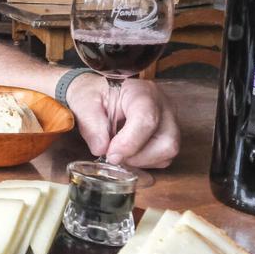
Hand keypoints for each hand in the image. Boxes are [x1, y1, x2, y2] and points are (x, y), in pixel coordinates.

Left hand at [64, 74, 179, 167]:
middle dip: (136, 156)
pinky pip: (164, 157)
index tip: (110, 154)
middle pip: (166, 141)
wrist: (104, 92)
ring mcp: (170, 122)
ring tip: (118, 150)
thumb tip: (101, 149)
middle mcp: (163, 106)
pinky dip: (144, 161)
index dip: (129, 142)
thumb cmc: (96, 94)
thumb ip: (91, 125)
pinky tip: (128, 151)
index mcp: (142, 92)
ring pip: (168, 152)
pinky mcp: (169, 135)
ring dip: (139, 160)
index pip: (147, 119)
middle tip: (112, 154)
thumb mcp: (84, 103)